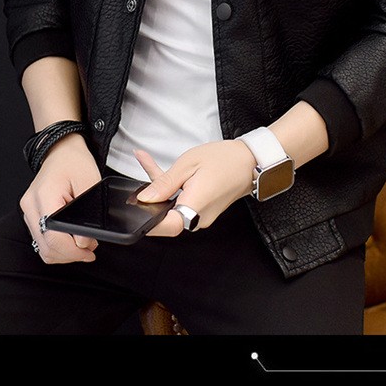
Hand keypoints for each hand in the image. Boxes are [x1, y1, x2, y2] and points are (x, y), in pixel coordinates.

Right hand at [20, 133, 100, 262]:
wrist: (62, 150)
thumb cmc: (75, 162)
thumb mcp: (90, 183)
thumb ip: (89, 213)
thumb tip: (83, 243)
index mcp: (45, 195)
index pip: (53, 236)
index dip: (73, 250)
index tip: (90, 250)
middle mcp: (31, 206)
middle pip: (46, 247)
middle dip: (70, 255)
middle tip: (90, 250)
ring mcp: (28, 211)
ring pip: (42, 248)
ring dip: (64, 253)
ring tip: (83, 245)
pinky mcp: (31, 215)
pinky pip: (41, 240)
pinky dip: (57, 246)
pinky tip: (72, 241)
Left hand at [134, 140, 256, 235]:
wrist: (250, 162)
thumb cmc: (224, 159)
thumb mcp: (189, 163)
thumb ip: (165, 182)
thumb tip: (145, 198)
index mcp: (196, 204)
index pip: (168, 225)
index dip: (149, 222)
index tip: (135, 212)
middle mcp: (200, 217)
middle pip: (166, 215)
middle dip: (151, 198)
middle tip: (140, 177)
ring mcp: (202, 216)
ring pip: (172, 208)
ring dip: (160, 190)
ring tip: (149, 164)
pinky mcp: (202, 211)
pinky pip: (182, 204)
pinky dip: (171, 190)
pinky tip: (159, 171)